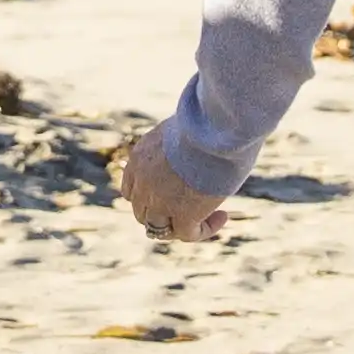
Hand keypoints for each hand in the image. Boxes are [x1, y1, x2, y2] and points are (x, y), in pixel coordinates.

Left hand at [114, 125, 232, 246]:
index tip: (172, 192)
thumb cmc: (209, 118)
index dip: (149, 196)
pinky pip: (187, 234)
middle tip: (191, 205)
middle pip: (142, 211)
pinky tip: (222, 216)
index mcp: (140, 156)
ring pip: (158, 228)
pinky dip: (204, 229)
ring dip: (179, 226)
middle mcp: (143, 180)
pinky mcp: (183, 214)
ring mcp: (159, 200)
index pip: (131, 188)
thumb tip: (196, 139)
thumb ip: (181, 141)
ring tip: (207, 216)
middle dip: (164, 212)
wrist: (215, 126)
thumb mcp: (185, 127)